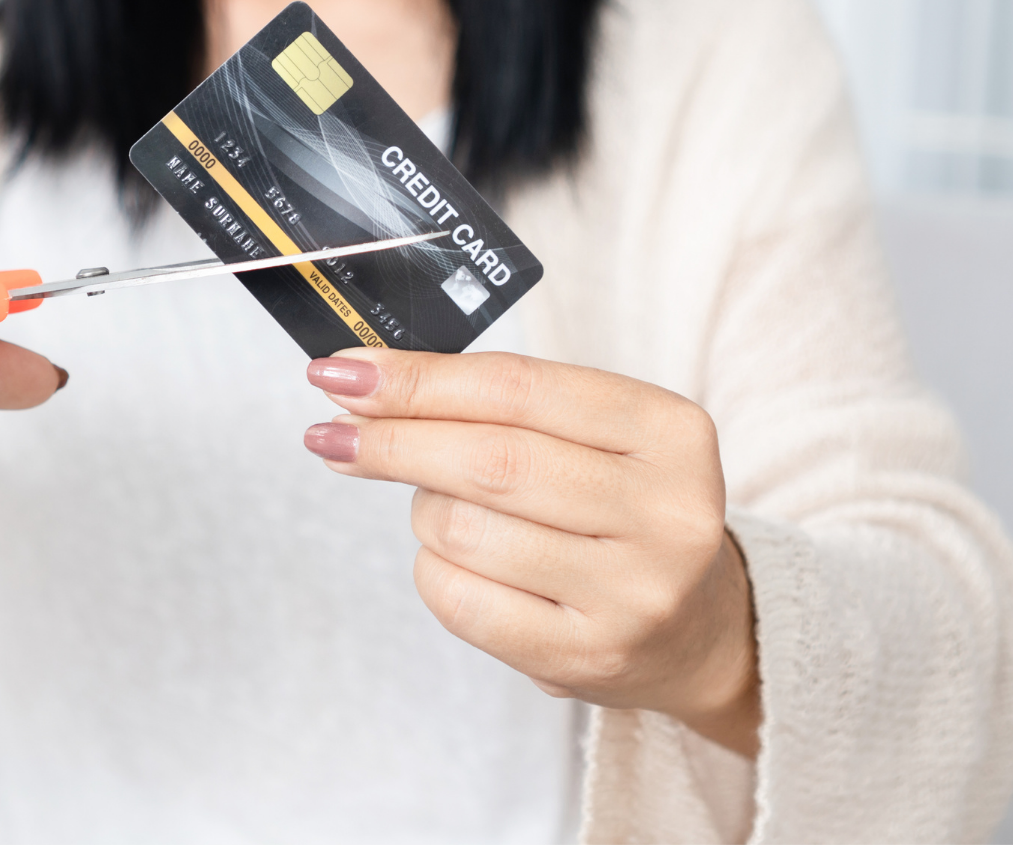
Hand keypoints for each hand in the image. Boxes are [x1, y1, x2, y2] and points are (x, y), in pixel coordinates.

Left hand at [303, 349, 758, 755]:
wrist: (699, 629)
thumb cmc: (620, 508)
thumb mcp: (593, 435)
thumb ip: (497, 403)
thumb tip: (364, 385)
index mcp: (669, 432)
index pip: (516, 388)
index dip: (419, 378)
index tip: (345, 373)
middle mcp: (665, 513)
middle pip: (487, 460)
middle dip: (391, 440)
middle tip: (331, 431)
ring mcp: (631, 594)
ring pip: (463, 529)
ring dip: (423, 510)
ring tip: (443, 508)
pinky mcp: (586, 657)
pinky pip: (460, 600)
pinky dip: (432, 569)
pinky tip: (453, 561)